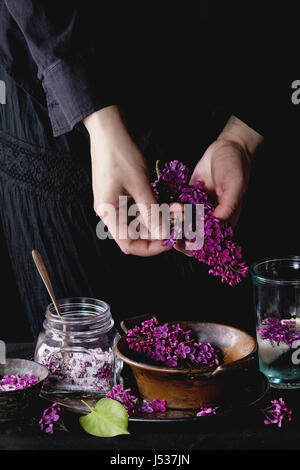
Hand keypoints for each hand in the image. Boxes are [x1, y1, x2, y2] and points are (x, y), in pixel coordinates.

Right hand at [83, 106, 169, 255]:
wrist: (109, 128)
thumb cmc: (121, 154)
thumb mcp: (140, 184)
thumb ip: (152, 212)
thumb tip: (164, 236)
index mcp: (108, 213)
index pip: (129, 245)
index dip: (150, 248)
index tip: (170, 241)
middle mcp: (110, 212)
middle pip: (136, 234)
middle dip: (160, 230)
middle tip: (180, 224)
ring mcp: (116, 202)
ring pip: (141, 221)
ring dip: (161, 217)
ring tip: (180, 210)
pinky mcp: (122, 193)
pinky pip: (140, 207)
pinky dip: (156, 206)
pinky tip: (172, 202)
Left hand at [175, 116, 262, 254]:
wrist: (226, 148)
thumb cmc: (235, 167)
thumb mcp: (234, 185)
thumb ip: (228, 204)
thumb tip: (219, 220)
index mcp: (224, 220)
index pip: (209, 241)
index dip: (195, 246)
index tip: (182, 244)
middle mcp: (210, 218)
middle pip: (192, 235)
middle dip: (180, 236)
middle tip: (168, 232)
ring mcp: (197, 208)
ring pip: (182, 223)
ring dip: (173, 224)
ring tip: (164, 219)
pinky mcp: (188, 197)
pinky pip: (177, 207)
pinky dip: (169, 209)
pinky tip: (160, 208)